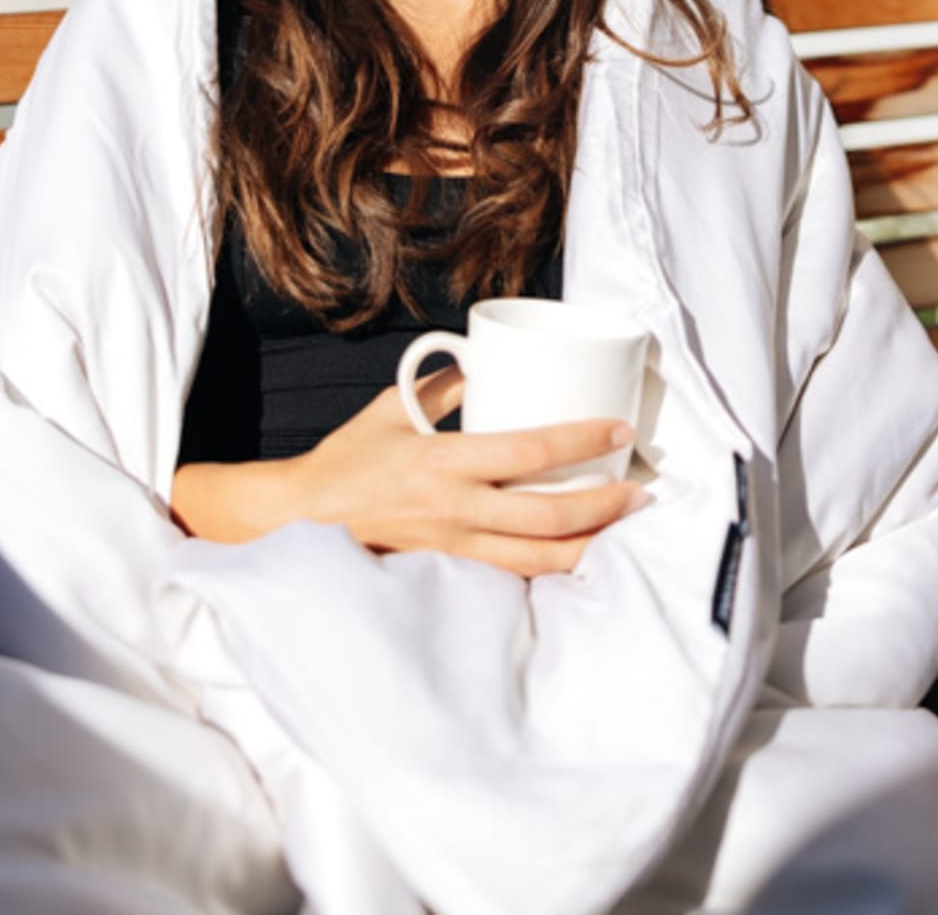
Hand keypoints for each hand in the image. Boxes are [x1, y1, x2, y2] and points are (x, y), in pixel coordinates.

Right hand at [293, 368, 647, 577]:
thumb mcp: (391, 409)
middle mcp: (454, 510)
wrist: (298, 522)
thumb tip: (488, 362)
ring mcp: (453, 549)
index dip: (582, 441)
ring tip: (621, 528)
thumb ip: (444, 385)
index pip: (530, 452)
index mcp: (443, 462)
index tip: (618, 429)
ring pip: (537, 558)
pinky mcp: (449, 573)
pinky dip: (549, 568)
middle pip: (547, 515)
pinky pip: (510, 576)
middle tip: (639, 491)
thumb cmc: (346, 461)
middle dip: (603, 505)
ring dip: (588, 544)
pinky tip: (575, 556)